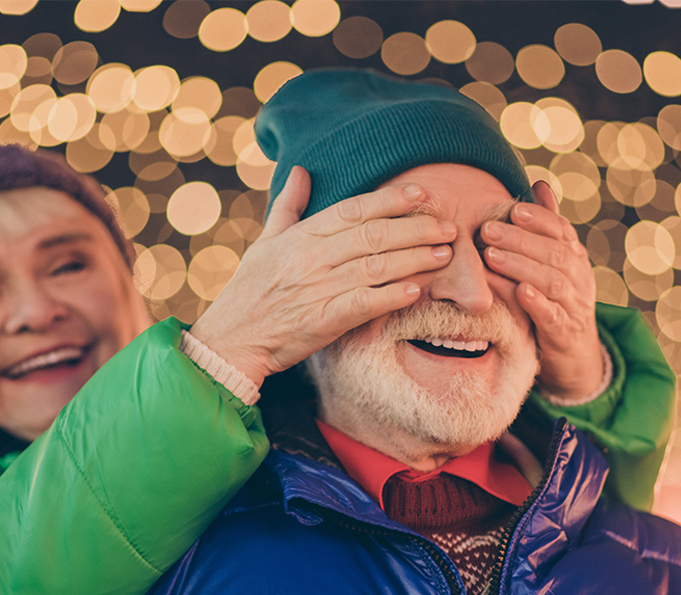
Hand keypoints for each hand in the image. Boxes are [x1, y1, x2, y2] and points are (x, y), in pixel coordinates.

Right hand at [189, 167, 454, 384]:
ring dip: (414, 259)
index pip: (354, 209)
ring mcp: (318, 288)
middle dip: (415, 228)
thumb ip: (289, 205)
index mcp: (301, 235)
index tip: (423, 192)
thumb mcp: (266, 241)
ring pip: (375, 266)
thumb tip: (302, 171)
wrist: (231, 338)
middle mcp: (311, 257)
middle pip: (373, 235)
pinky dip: (390, 296)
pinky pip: (363, 304)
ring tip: (444, 254)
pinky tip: (416, 291)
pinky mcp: (322, 320)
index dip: (391, 199)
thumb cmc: (250, 289)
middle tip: (449, 226)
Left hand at [481, 180, 602, 401]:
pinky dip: (537, 303)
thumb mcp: (555, 261)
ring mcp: (575, 305)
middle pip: (553, 253)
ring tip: (491, 256)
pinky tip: (519, 292)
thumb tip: (540, 183)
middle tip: (487, 230)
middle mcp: (579, 277)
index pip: (561, 230)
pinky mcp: (566, 333)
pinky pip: (553, 316)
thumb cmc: (557, 299)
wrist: (575, 353)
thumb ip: (548, 225)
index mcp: (575, 256)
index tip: (514, 208)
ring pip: (552, 281)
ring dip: (521, 266)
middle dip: (520, 240)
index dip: (539, 218)